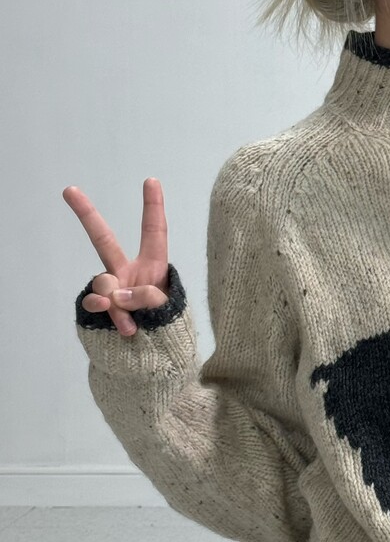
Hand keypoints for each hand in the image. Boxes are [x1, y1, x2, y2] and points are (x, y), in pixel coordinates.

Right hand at [63, 178, 169, 336]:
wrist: (155, 361)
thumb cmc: (168, 329)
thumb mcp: (167, 310)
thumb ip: (146, 298)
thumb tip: (117, 295)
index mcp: (154, 266)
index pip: (154, 232)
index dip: (153, 207)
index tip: (152, 180)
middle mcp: (128, 273)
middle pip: (104, 239)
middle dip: (86, 215)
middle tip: (68, 189)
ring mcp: (111, 290)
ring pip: (104, 281)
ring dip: (119, 299)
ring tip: (134, 321)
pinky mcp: (99, 308)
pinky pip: (96, 302)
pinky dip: (111, 314)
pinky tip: (124, 327)